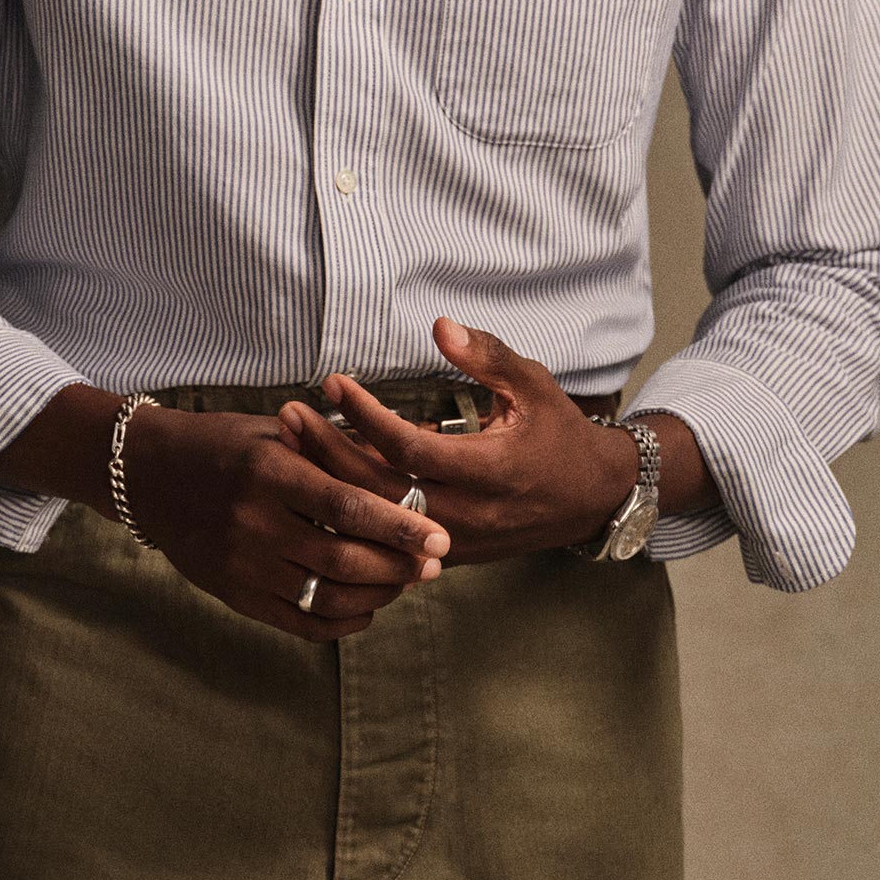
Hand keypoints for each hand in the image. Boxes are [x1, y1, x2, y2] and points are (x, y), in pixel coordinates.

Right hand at [121, 404, 451, 641]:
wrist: (148, 475)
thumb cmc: (224, 444)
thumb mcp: (275, 432)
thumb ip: (333, 453)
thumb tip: (404, 471)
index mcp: (269, 472)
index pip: (348, 507)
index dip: (400, 526)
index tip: (440, 536)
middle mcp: (253, 522)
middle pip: (344, 559)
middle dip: (399, 566)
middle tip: (434, 562)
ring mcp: (241, 565)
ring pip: (327, 596)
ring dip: (378, 595)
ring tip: (406, 581)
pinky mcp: (234, 595)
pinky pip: (300, 622)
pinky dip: (342, 621)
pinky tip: (366, 607)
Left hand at [275, 318, 644, 565]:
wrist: (590, 500)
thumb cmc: (559, 434)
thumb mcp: (534, 385)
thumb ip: (488, 356)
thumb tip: (439, 325)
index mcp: (491, 470)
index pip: (409, 448)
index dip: (366, 416)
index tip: (334, 382)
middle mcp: (467, 513)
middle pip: (379, 489)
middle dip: (328, 450)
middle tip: (290, 414)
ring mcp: (453, 541)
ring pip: (376, 518)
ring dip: (329, 481)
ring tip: (289, 442)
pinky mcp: (444, 554)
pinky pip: (386, 537)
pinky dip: (350, 510)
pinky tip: (316, 480)